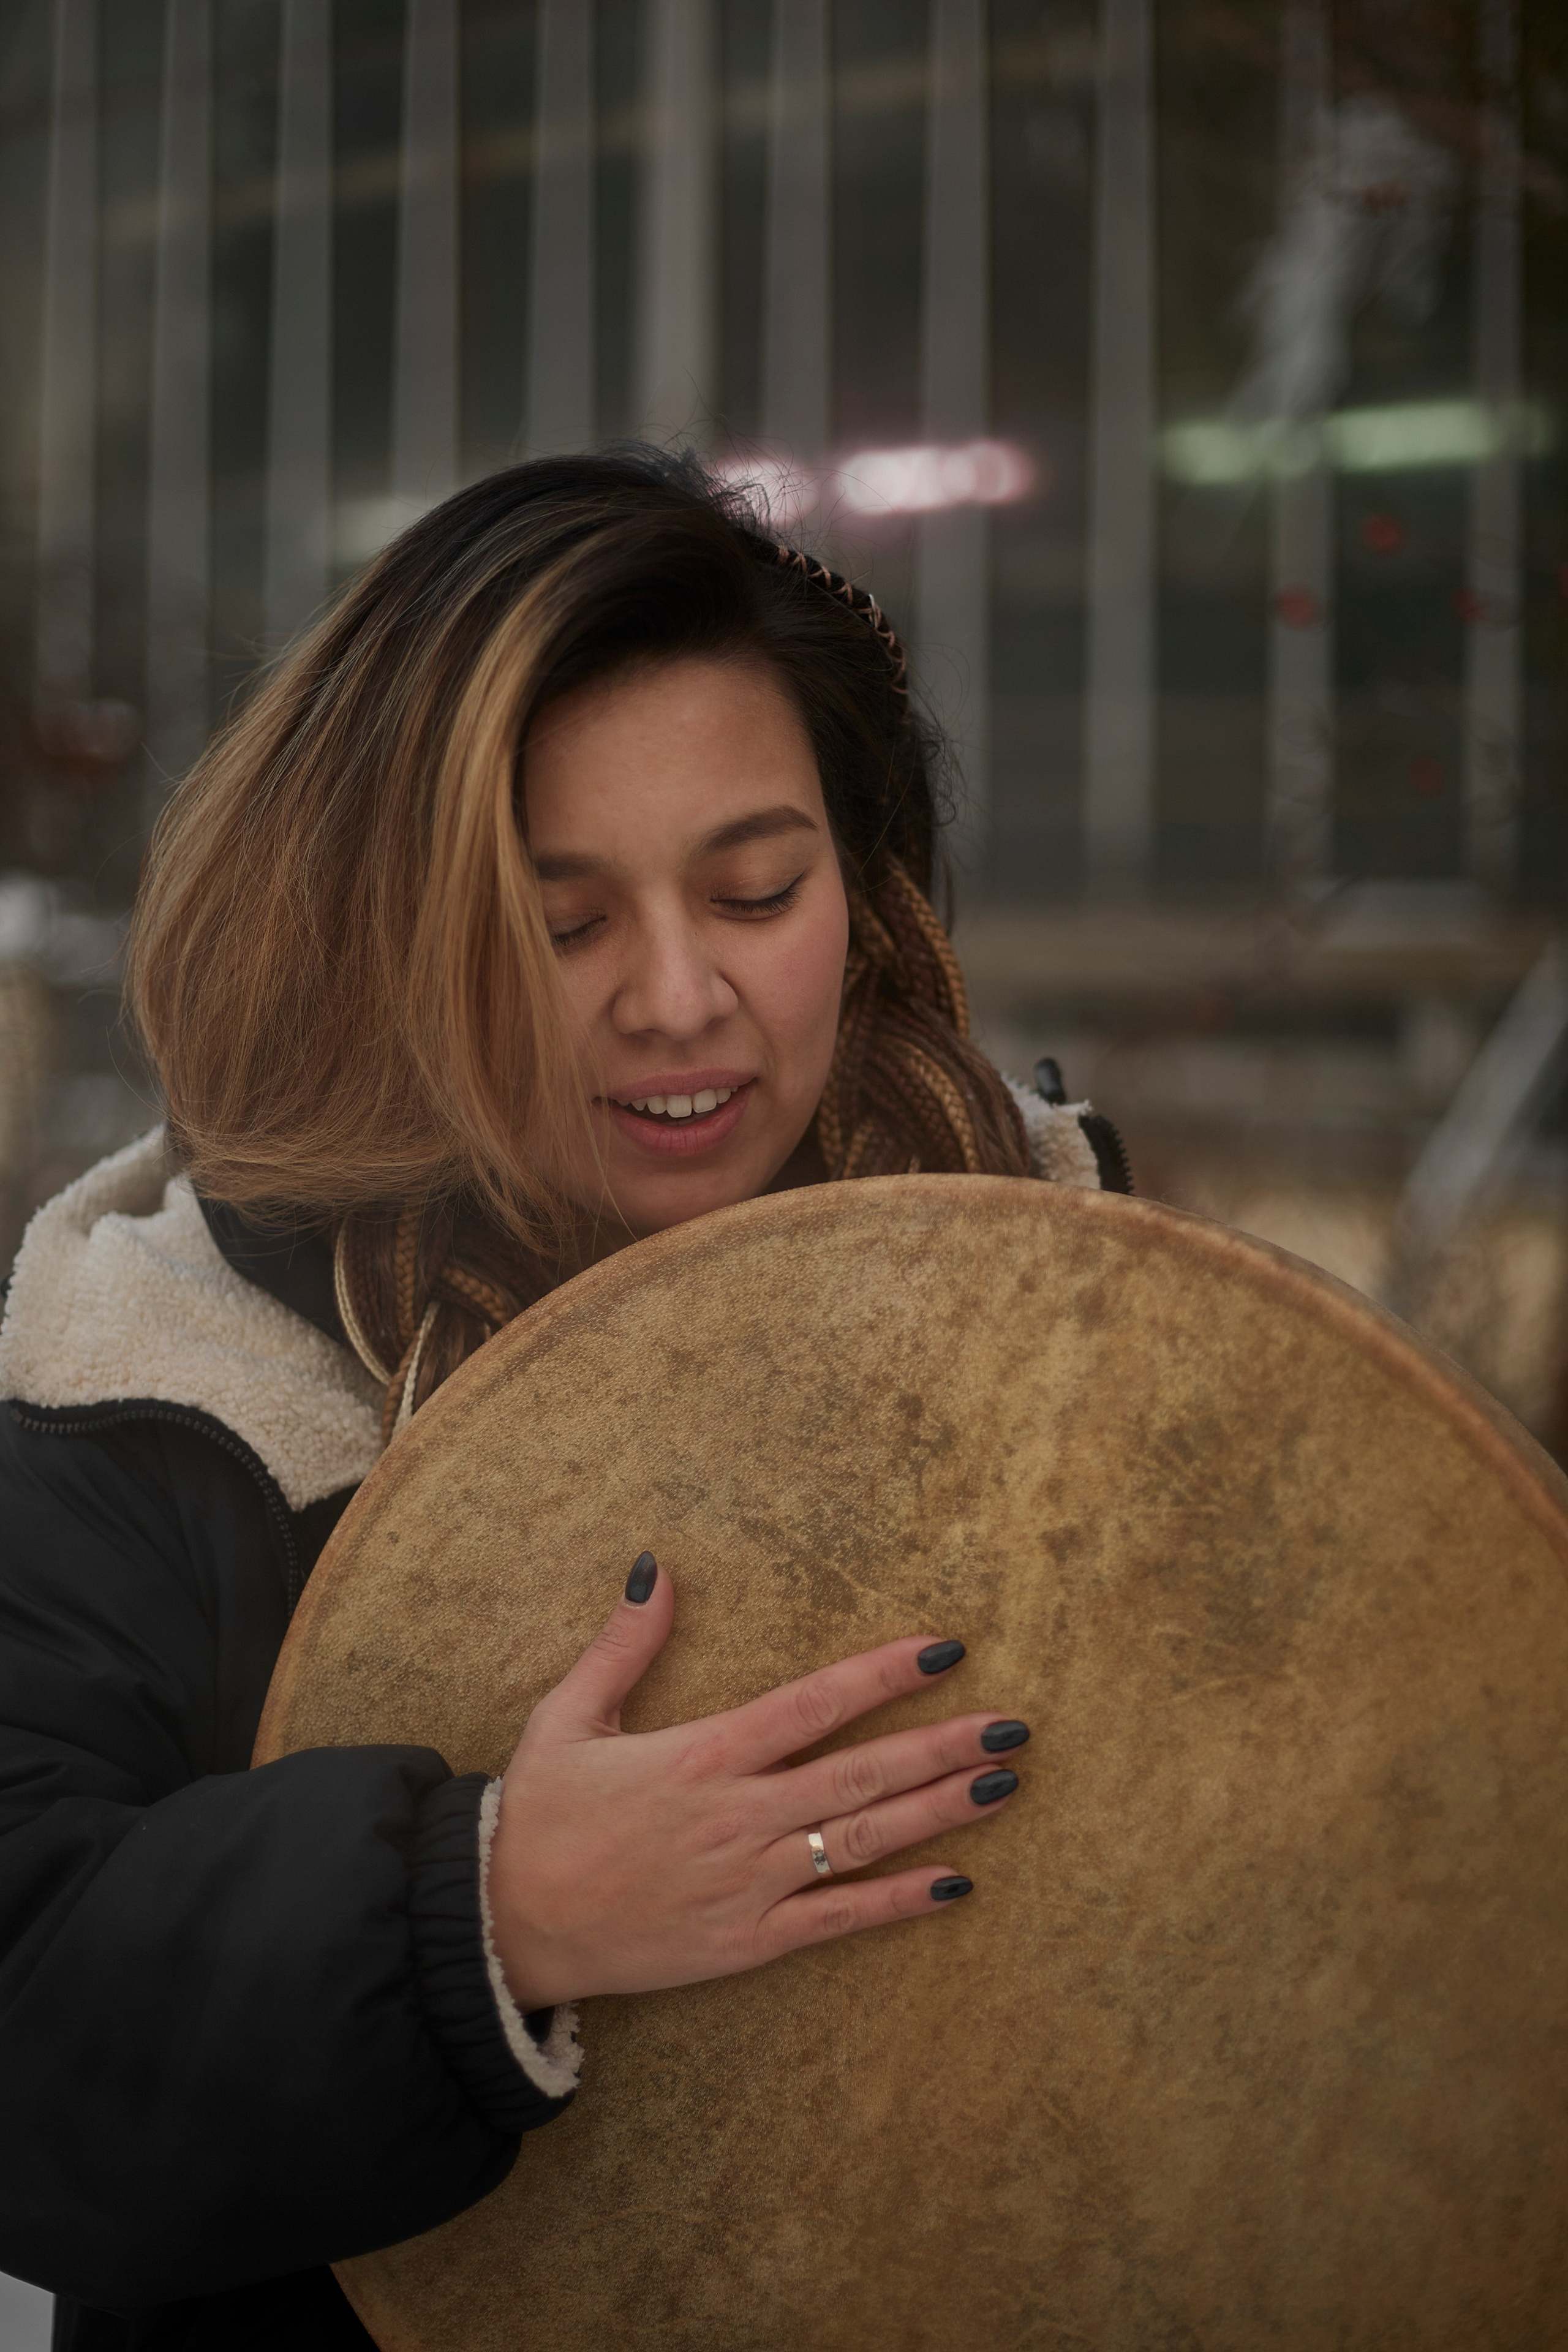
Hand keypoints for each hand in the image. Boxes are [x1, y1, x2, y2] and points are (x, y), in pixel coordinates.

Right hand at [486, 1554, 1026, 2011]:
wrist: (502, 1927)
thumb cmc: (536, 1816)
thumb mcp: (568, 1716)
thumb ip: (624, 1644)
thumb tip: (659, 1567)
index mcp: (700, 1755)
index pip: (812, 1702)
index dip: (883, 1675)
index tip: (945, 1649)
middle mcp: (737, 1816)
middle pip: (860, 1772)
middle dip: (943, 1745)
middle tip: (1014, 1725)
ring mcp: (747, 1883)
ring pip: (863, 1840)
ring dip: (940, 1812)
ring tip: (1004, 1785)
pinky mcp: (745, 1942)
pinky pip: (837, 1921)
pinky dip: (899, 1903)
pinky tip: (956, 1884)